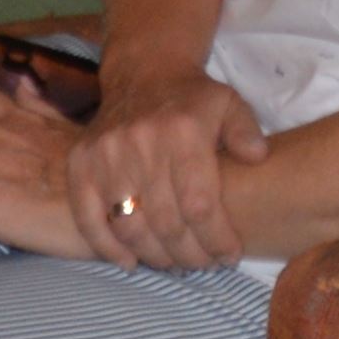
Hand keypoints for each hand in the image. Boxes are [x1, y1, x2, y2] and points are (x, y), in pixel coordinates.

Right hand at [66, 73, 268, 266]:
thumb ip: (247, 131)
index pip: (200, 203)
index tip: (229, 255)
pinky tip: (130, 261)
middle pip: (165, 221)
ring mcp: (105, 155)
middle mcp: (141, 144)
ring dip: (154, 255)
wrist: (144, 74)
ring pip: (129, 225)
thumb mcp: (230, 104)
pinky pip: (88, 218)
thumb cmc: (193, 99)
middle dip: (189, 253)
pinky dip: (106, 247)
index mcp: (183, 132)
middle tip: (204, 265)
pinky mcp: (80, 164)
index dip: (216, 238)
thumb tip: (258, 156)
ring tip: (174, 263)